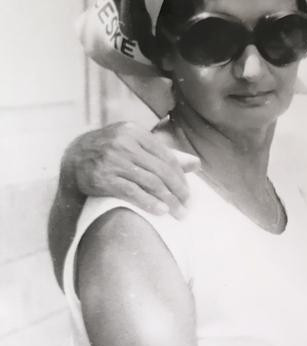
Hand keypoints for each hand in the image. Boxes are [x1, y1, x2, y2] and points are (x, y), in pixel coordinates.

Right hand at [65, 122, 198, 216]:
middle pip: (161, 170)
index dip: (181, 177)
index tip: (188, 193)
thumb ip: (164, 154)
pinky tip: (161, 211)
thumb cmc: (111, 153)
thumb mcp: (135, 146)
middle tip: (188, 207)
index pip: (167, 156)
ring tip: (179, 213)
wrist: (72, 160)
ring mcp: (111, 160)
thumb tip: (197, 164)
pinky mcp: (102, 177)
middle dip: (179, 191)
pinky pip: (132, 192)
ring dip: (168, 200)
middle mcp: (123, 143)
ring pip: (150, 181)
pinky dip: (149, 202)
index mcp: (134, 132)